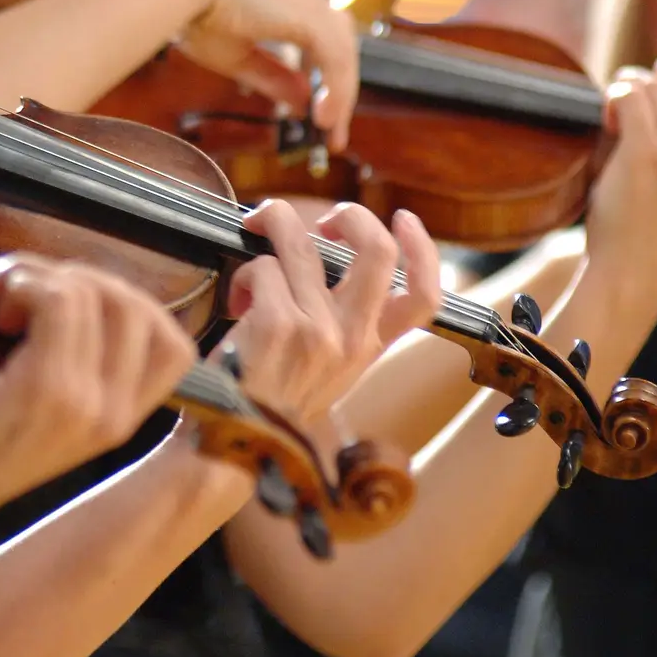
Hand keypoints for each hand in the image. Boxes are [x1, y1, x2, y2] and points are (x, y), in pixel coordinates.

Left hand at [0, 258, 194, 558]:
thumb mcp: (48, 396)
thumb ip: (81, 352)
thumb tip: (73, 278)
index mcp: (124, 417)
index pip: (174, 345)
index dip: (127, 302)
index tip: (70, 299)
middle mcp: (118, 414)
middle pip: (137, 306)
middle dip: (78, 276)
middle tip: (22, 289)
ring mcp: (88, 404)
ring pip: (94, 295)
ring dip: (39, 277)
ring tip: (1, 300)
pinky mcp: (49, 390)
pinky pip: (58, 302)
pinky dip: (23, 285)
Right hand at [175, 0, 357, 150]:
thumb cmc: (197, 16)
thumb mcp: (239, 58)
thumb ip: (275, 78)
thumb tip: (304, 102)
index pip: (322, 39)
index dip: (327, 76)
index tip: (321, 111)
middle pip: (340, 46)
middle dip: (340, 89)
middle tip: (331, 128)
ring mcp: (309, 1)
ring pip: (343, 53)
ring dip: (340, 93)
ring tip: (329, 128)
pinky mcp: (309, 16)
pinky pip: (336, 59)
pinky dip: (336, 90)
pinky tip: (325, 116)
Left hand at [216, 200, 442, 423]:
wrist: (232, 441)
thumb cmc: (271, 399)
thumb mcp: (328, 370)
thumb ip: (343, 324)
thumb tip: (332, 258)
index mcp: (369, 348)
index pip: (424, 298)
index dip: (423, 248)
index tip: (403, 219)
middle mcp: (351, 339)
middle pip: (377, 250)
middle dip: (350, 215)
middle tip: (321, 221)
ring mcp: (317, 331)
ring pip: (299, 242)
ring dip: (272, 227)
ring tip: (254, 248)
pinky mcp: (277, 324)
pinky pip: (261, 266)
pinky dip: (243, 274)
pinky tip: (237, 302)